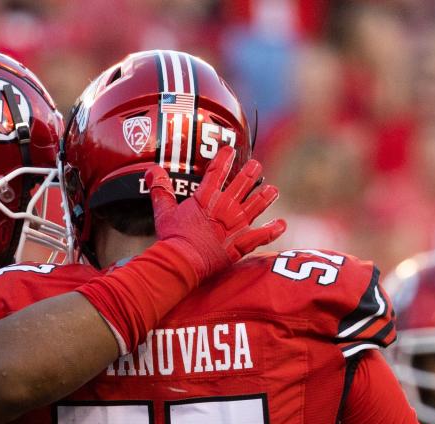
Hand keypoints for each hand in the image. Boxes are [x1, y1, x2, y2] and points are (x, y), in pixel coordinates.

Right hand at [145, 146, 283, 282]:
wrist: (183, 261)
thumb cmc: (173, 238)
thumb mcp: (163, 212)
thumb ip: (161, 190)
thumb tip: (152, 171)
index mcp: (206, 199)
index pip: (217, 172)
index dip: (224, 159)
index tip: (230, 149)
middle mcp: (225, 208)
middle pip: (242, 185)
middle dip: (250, 173)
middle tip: (256, 165)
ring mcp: (236, 225)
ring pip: (256, 205)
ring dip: (265, 197)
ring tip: (273, 190)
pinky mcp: (242, 243)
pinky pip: (262, 235)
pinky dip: (273, 230)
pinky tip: (282, 224)